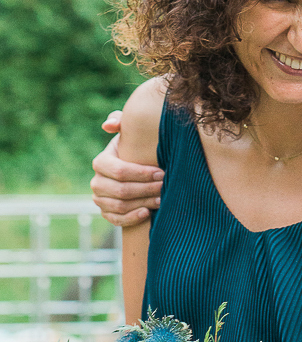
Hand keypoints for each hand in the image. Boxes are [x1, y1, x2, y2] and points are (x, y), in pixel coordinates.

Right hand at [90, 111, 163, 225]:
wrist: (137, 171)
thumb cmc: (136, 149)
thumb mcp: (130, 133)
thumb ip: (121, 121)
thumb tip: (108, 126)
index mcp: (101, 162)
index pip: (119, 171)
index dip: (141, 174)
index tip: (162, 173)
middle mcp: (96, 182)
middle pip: (121, 190)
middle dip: (146, 189)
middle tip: (165, 187)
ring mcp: (100, 199)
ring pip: (120, 206)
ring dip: (143, 203)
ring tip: (162, 199)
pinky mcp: (106, 213)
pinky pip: (116, 220)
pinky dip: (132, 218)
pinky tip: (148, 213)